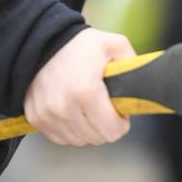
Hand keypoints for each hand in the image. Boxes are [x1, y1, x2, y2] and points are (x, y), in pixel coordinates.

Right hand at [24, 27, 134, 145]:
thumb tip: (145, 83)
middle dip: (105, 125)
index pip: (112, 131)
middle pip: (97, 138)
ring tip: (87, 107)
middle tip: (103, 107)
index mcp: (86, 92)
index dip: (121, 123)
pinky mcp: (36, 118)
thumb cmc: (79, 44)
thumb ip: (133, 64)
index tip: (119, 111)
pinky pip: (60, 137)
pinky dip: (69, 129)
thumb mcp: (114, 44)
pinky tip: (72, 110)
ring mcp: (48, 115)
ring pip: (79, 140)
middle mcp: (64, 107)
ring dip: (87, 128)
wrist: (41, 41)